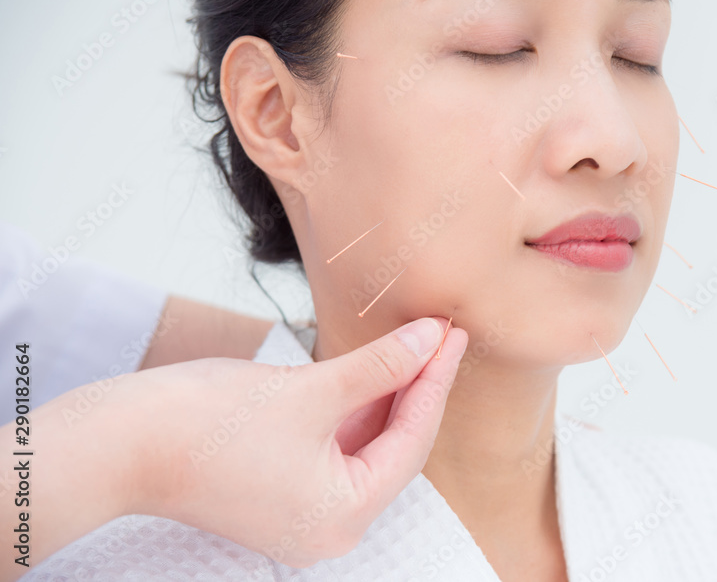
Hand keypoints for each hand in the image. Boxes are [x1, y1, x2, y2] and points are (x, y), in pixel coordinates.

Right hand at [2, 316, 466, 577]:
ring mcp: (302, 515)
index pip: (412, 440)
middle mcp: (329, 528)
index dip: (435, 381)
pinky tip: (371, 371)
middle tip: (440, 334)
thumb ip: (381, 367)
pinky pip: (333, 451)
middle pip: (392, 447)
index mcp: (344, 516)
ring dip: (385, 396)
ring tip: (413, 344)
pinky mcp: (279, 495)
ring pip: (364, 447)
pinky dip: (352, 411)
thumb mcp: (311, 389)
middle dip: (415, 388)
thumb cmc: (207, 421)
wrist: (116, 442)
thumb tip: (432, 339)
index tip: (453, 334)